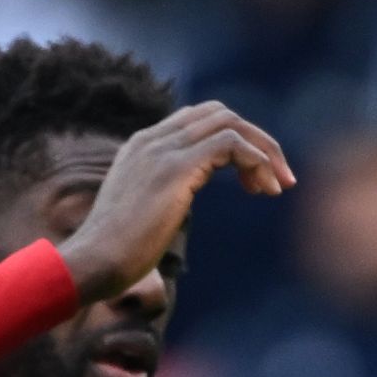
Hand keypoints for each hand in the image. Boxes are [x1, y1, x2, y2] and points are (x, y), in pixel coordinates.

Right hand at [60, 102, 294, 300]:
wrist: (94, 262)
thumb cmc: (119, 255)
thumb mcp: (146, 216)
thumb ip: (165, 199)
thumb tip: (175, 210)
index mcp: (143, 147)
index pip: (198, 120)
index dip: (236, 143)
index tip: (258, 181)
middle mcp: (152, 140)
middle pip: (219, 113)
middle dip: (258, 141)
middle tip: (281, 181)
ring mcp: (162, 149)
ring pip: (229, 123)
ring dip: (264, 151)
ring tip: (278, 187)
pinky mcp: (176, 167)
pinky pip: (230, 144)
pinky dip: (256, 162)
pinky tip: (264, 190)